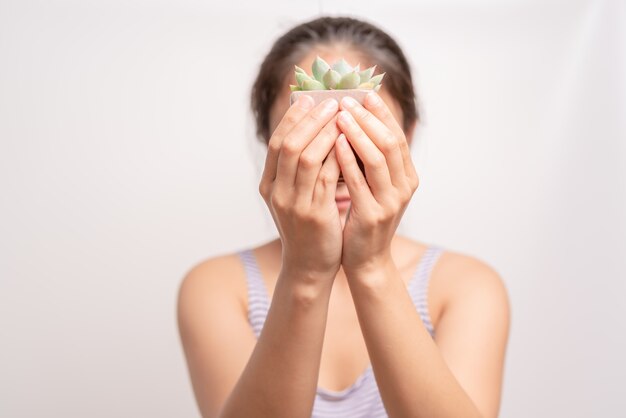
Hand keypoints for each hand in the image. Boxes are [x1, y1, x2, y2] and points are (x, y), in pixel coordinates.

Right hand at [259, 95, 343, 280]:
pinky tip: (350, 144)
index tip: (310, 99)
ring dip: (325, 133)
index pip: (276, 142)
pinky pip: (326, 178)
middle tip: (331, 102)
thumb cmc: (307, 226)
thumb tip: (315, 129)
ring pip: (306, 158)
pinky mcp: (314, 215)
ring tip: (343, 117)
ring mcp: (293, 205)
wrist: (309, 266)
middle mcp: (276, 192)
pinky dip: (338, 157)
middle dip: (310, 120)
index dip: (293, 118)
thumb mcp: (295, 195)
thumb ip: (298, 168)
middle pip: (288, 145)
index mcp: (269, 185)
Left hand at [335, 92, 419, 273]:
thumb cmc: (365, 217)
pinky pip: (359, 181)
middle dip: (369, 118)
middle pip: (391, 142)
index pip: (397, 136)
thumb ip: (371, 159)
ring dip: (358, 133)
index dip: (382, 113)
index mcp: (407, 177)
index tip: (365, 93)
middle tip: (348, 98)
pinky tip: (334, 143)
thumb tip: (356, 121)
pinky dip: (347, 159)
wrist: (366, 259)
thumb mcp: (374, 185)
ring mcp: (391, 202)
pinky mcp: (373, 215)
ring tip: (339, 114)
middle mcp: (405, 187)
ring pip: (378, 158)